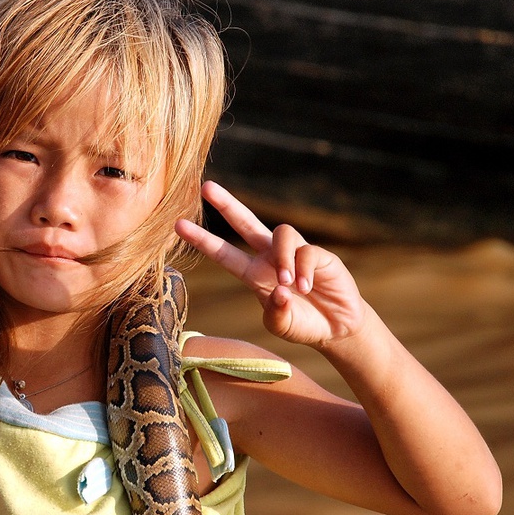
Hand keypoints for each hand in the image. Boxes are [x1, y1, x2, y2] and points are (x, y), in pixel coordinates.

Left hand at [175, 181, 366, 346]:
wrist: (336, 327)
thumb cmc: (302, 324)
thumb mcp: (282, 325)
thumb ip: (276, 314)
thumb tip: (280, 292)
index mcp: (253, 274)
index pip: (223, 253)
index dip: (202, 240)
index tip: (177, 225)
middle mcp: (269, 257)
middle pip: (245, 222)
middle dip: (227, 204)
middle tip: (206, 187)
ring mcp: (294, 252)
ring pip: (281, 233)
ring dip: (283, 258)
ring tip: (288, 285)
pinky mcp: (318, 254)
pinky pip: (307, 251)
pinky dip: (304, 269)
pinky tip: (306, 288)